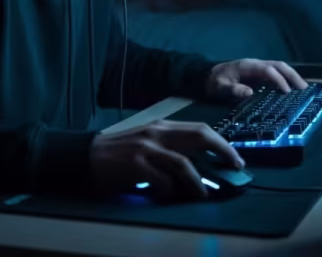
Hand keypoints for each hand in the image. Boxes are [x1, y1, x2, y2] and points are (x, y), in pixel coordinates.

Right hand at [89, 120, 244, 200]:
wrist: (86, 155)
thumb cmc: (120, 153)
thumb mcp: (148, 143)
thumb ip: (171, 149)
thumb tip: (200, 166)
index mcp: (162, 126)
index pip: (201, 128)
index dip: (222, 143)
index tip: (236, 157)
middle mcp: (157, 132)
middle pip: (200, 136)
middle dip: (223, 151)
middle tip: (235, 167)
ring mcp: (146, 147)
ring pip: (184, 162)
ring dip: (198, 181)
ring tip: (203, 193)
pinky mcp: (135, 163)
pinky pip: (162, 179)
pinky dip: (171, 190)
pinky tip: (171, 196)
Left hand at [206, 58, 307, 101]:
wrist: (208, 77)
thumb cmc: (214, 83)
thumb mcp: (219, 88)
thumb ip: (232, 90)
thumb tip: (249, 92)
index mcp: (247, 66)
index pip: (268, 70)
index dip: (278, 80)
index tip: (286, 92)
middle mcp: (256, 64)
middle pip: (278, 65)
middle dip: (292, 75)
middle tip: (304, 88)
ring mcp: (258, 67)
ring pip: (279, 68)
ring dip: (292, 76)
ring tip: (303, 88)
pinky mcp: (259, 73)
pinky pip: (276, 73)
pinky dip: (286, 79)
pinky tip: (293, 89)